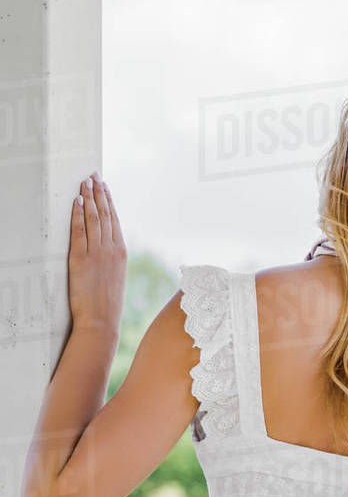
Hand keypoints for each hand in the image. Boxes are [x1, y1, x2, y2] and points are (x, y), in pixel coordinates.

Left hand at [68, 172, 126, 332]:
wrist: (101, 321)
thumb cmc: (108, 304)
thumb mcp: (116, 277)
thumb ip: (112, 259)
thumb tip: (107, 247)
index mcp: (121, 253)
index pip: (114, 220)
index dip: (109, 201)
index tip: (104, 186)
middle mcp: (111, 249)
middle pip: (104, 214)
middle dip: (99, 192)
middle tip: (94, 175)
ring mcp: (96, 253)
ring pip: (93, 218)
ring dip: (88, 197)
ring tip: (85, 182)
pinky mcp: (80, 259)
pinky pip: (79, 231)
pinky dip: (78, 214)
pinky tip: (77, 201)